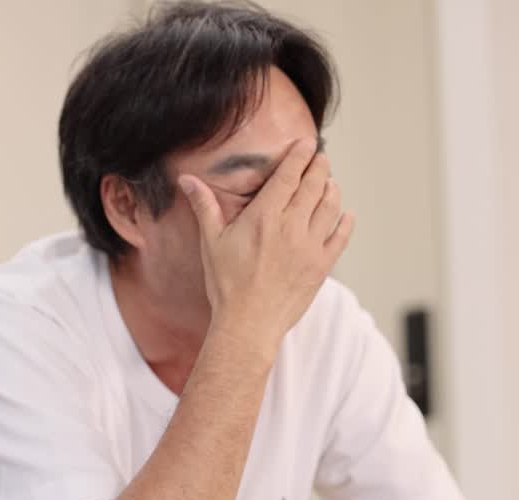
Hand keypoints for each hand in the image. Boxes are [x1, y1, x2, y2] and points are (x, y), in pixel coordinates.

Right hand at [179, 138, 354, 358]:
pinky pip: (341, 236)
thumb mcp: (211, 242)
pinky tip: (345, 215)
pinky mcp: (322, 265)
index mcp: (265, 217)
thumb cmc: (226, 285)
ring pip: (331, 206)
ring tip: (330, 183)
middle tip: (320, 159)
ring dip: (332, 189)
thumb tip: (186, 180)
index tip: (306, 144)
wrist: (248, 323)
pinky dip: (345, 221)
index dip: (299, 155)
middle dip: (319, 167)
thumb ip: (204, 206)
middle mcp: (292, 226)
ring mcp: (310, 246)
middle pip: (315, 185)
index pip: (289, 175)